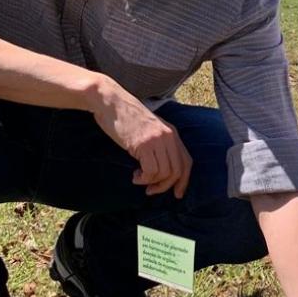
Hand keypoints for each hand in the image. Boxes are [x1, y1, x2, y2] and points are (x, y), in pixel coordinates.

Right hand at [90, 78, 192, 197]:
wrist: (110, 101)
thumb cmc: (125, 118)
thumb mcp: (149, 129)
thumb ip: (159, 144)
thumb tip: (162, 171)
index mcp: (172, 133)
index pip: (186, 162)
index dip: (184, 181)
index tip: (177, 194)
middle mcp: (169, 137)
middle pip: (178, 170)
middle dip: (166, 186)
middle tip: (151, 191)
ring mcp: (157, 140)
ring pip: (165, 173)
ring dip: (151, 182)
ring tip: (139, 179)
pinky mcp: (144, 144)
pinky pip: (151, 171)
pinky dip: (143, 179)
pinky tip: (134, 175)